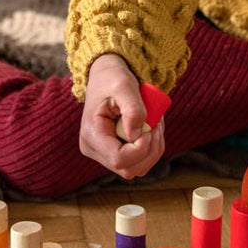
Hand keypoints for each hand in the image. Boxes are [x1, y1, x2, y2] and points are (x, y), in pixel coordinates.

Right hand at [79, 54, 165, 178]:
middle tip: (156, 123)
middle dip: (150, 149)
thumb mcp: (124, 86)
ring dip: (154, 148)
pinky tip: (151, 129)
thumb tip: (137, 135)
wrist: (106, 77)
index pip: (119, 159)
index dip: (141, 148)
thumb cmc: (112, 78)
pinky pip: (140, 162)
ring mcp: (104, 155)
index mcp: (91, 135)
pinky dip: (152, 148)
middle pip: (129, 169)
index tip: (149, 126)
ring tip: (155, 123)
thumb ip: (133, 109)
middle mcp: (94, 150)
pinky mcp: (116, 154)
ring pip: (138, 169)